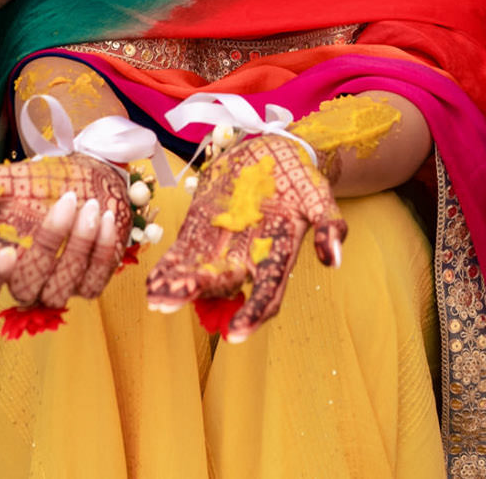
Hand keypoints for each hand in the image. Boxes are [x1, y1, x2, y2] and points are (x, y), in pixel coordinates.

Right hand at [0, 155, 131, 308]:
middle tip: (67, 202)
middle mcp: (25, 279)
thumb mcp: (6, 180)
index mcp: (0, 258)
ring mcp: (58, 286)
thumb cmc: (40, 181)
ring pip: (60, 290)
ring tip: (91, 206)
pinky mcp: (89, 284)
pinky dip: (101, 253)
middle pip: (25, 289)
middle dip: (48, 245)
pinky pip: (93, 285)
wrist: (87, 174)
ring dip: (79, 247)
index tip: (6, 253)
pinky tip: (106, 219)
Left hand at [144, 134, 344, 342]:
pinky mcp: (201, 226)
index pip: (267, 294)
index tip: (235, 334)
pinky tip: (152, 283)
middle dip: (196, 293)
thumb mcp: (322, 196)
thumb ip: (330, 226)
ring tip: (156, 297)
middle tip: (170, 303)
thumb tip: (333, 260)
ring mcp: (221, 243)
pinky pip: (182, 252)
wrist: (276, 150)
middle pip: (223, 284)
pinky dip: (167, 267)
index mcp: (278, 255)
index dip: (252, 314)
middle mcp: (248, 257)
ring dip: (176, 286)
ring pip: (197, 271)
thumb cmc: (302, 177)